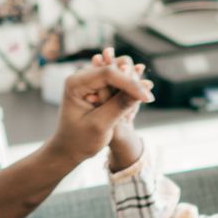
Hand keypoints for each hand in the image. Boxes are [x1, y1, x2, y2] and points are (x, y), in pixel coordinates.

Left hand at [46, 48, 151, 164]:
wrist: (68, 148)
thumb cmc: (80, 140)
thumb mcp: (100, 125)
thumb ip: (118, 106)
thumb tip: (142, 91)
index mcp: (75, 83)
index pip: (107, 73)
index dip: (129, 83)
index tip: (146, 98)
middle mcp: (81, 77)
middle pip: (113, 69)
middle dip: (133, 82)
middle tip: (149, 98)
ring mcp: (89, 81)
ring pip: (117, 73)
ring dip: (133, 84)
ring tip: (147, 98)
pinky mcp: (97, 87)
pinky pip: (117, 82)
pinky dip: (129, 89)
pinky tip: (142, 96)